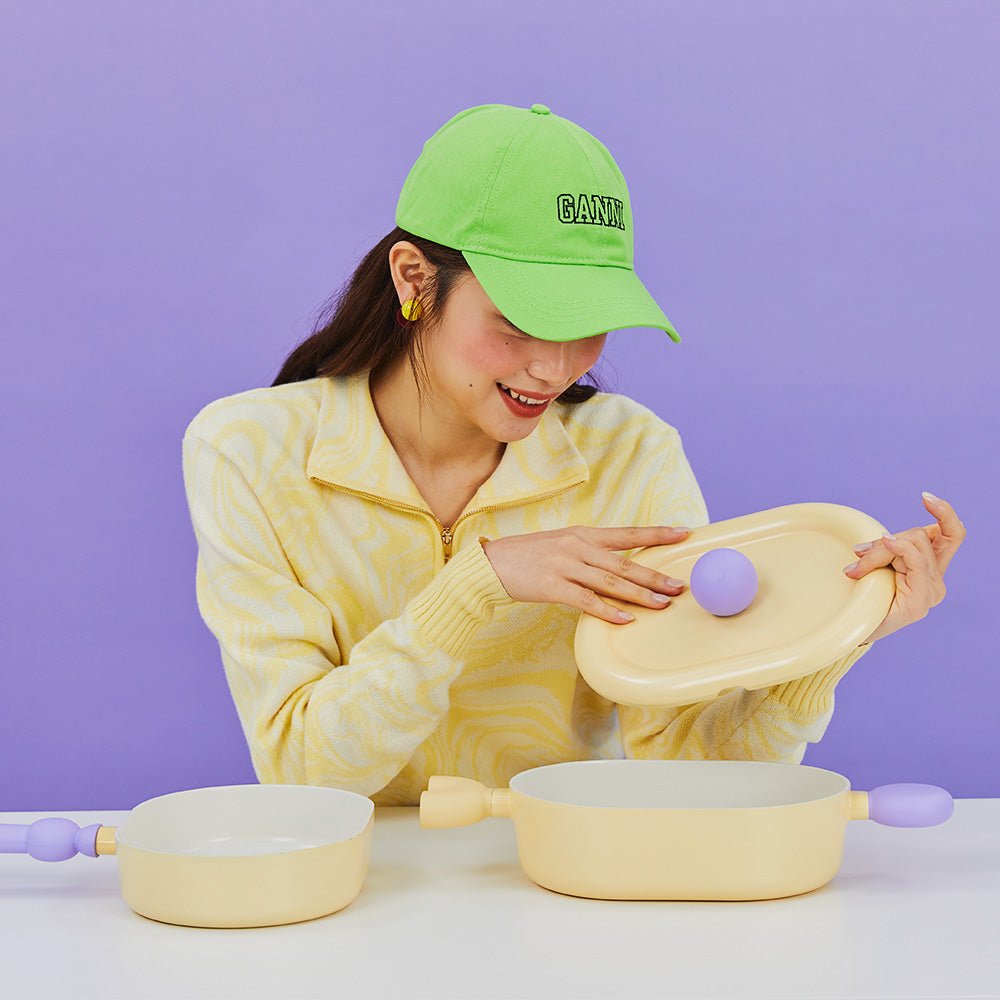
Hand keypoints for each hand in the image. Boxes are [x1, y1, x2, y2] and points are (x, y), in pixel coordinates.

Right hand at [482, 525, 690, 623]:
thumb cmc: (529, 556)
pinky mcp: (552, 587)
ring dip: (639, 595)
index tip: (684, 533)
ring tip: (661, 604)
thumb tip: (623, 566)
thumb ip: (591, 552)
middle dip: (655, 575)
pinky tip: (625, 619)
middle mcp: (578, 547)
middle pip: (625, 562)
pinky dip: (608, 611)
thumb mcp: (563, 544)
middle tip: (679, 586)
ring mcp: (565, 566)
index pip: (628, 533)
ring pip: (610, 582)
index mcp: (583, 534)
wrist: (492, 563)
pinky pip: (586, 601)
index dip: (657, 533)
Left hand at [844, 493, 964, 643]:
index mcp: (931, 568)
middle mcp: (937, 580)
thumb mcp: (873, 563)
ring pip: (913, 545)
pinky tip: (888, 542)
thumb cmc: (861, 596)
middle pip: (921, 536)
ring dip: (880, 551)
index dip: (944, 513)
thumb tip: (881, 540)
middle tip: (858, 554)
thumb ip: (884, 550)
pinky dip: (900, 548)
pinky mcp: (922, 601)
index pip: (951, 534)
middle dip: (887, 540)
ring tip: (857, 570)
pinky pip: (915, 561)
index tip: (926, 497)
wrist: (851, 631)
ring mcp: (932, 591)